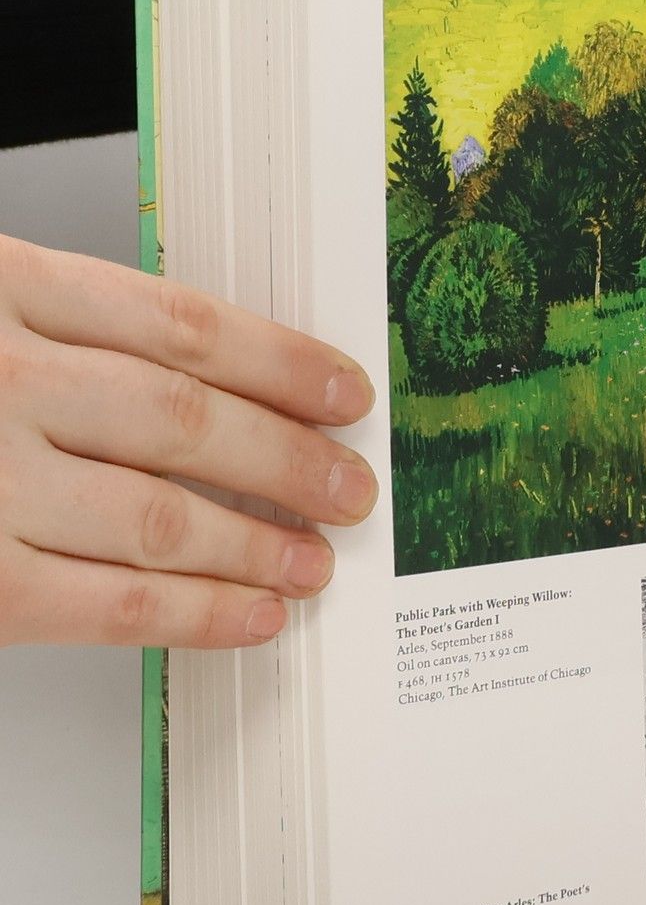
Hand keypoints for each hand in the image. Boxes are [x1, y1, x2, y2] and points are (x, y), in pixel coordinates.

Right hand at [0, 234, 376, 648]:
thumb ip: (63, 334)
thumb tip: (206, 380)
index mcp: (5, 291)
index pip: (179, 325)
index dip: (282, 364)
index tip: (345, 392)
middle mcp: (1, 379)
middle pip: (187, 418)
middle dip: (290, 461)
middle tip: (352, 489)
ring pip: (163, 517)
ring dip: (258, 546)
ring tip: (314, 562)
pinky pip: (111, 604)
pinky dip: (198, 613)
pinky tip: (251, 613)